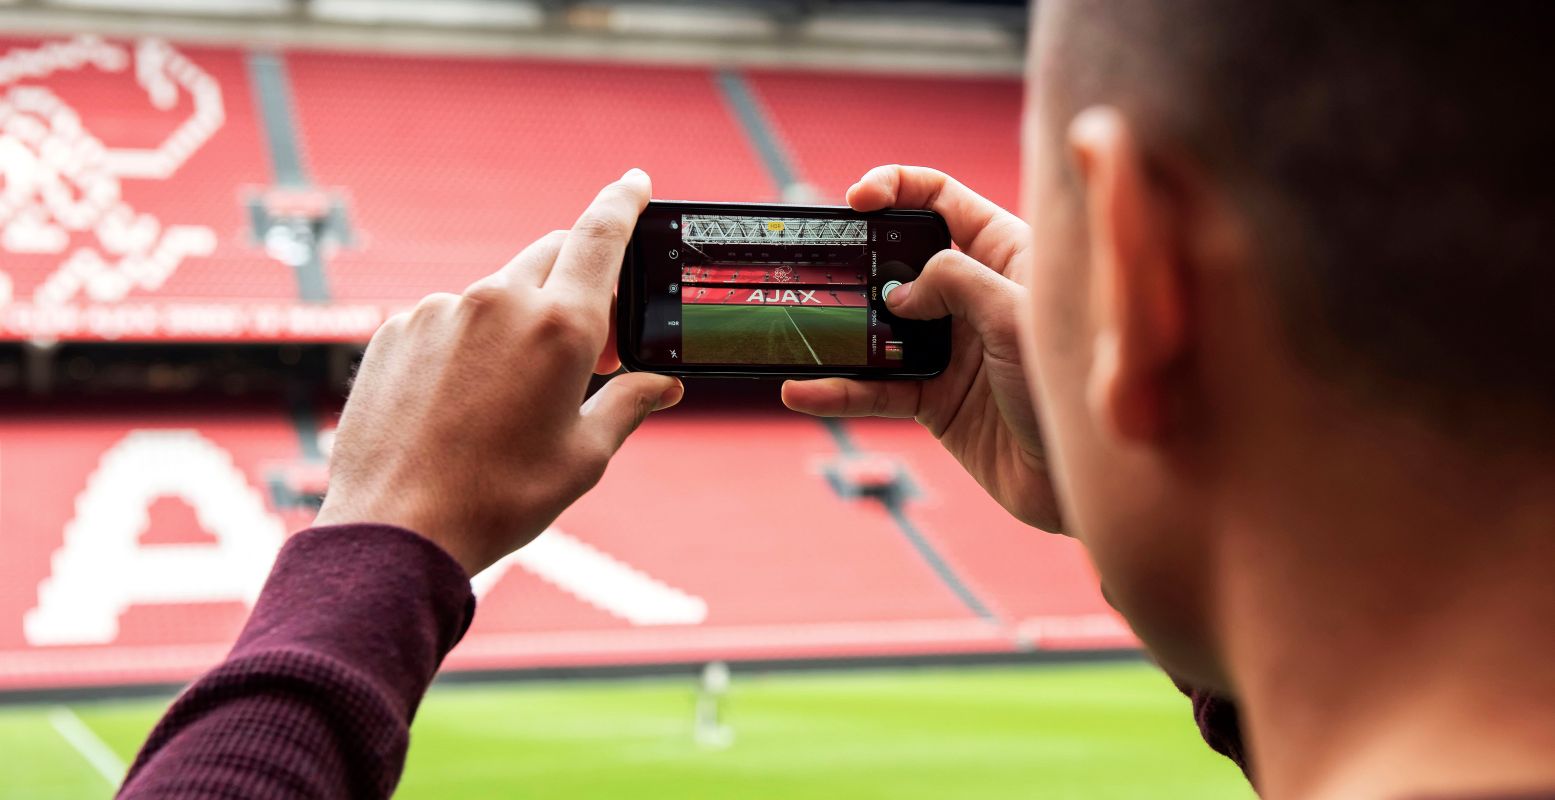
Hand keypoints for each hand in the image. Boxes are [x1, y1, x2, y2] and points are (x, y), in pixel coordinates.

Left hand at [315, 169, 682, 574]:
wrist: (396, 528)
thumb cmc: (499, 498)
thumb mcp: (583, 457)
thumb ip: (628, 405)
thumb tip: (662, 384)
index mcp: (560, 326)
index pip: (601, 234)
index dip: (624, 201)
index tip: (636, 181)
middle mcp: (498, 301)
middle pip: (552, 256)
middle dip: (580, 279)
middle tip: (594, 339)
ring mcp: (440, 312)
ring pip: (498, 293)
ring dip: (521, 321)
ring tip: (516, 394)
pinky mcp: (396, 331)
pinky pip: (449, 319)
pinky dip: (470, 343)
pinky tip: (465, 402)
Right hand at [781, 165, 1061, 531]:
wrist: (1087, 481)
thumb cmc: (1072, 385)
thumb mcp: (1016, 315)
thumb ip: (954, 282)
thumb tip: (897, 290)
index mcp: (1004, 253)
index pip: (941, 199)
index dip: (896, 188)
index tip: (857, 201)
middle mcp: (972, 295)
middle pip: (897, 259)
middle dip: (852, 260)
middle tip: (814, 267)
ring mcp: (950, 348)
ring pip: (877, 327)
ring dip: (835, 329)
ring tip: (793, 329)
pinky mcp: (934, 402)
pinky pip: (874, 389)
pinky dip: (836, 391)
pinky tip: (801, 392)